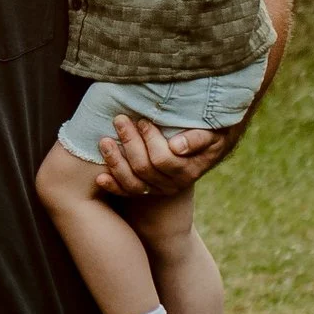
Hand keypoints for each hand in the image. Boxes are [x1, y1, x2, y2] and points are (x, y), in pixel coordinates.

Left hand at [93, 114, 224, 200]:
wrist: (209, 150)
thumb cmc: (212, 135)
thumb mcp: (213, 135)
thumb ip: (198, 139)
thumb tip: (176, 146)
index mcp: (189, 170)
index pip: (163, 159)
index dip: (150, 140)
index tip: (142, 121)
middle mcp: (173, 184)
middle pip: (144, 168)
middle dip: (130, 143)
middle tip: (120, 120)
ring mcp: (158, 189)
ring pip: (133, 182)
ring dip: (116, 162)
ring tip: (104, 141)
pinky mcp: (147, 192)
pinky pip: (127, 192)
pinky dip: (113, 185)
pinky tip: (100, 177)